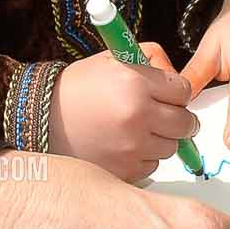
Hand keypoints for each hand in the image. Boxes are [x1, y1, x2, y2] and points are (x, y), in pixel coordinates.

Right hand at [49, 42, 196, 180]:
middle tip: (162, 113)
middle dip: (178, 117)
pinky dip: (144, 156)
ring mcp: (132, 147)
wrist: (43, 118)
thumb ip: (151, 60)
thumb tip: (177, 80)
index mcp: (135, 82)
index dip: (176, 91)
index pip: (184, 91)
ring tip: (135, 128)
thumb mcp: (113, 58)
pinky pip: (152, 166)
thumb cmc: (79, 86)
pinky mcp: (125, 170)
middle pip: (186, 123)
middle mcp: (137, 115)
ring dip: (160, 138)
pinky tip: (123, 144)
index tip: (168, 93)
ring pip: (171, 147)